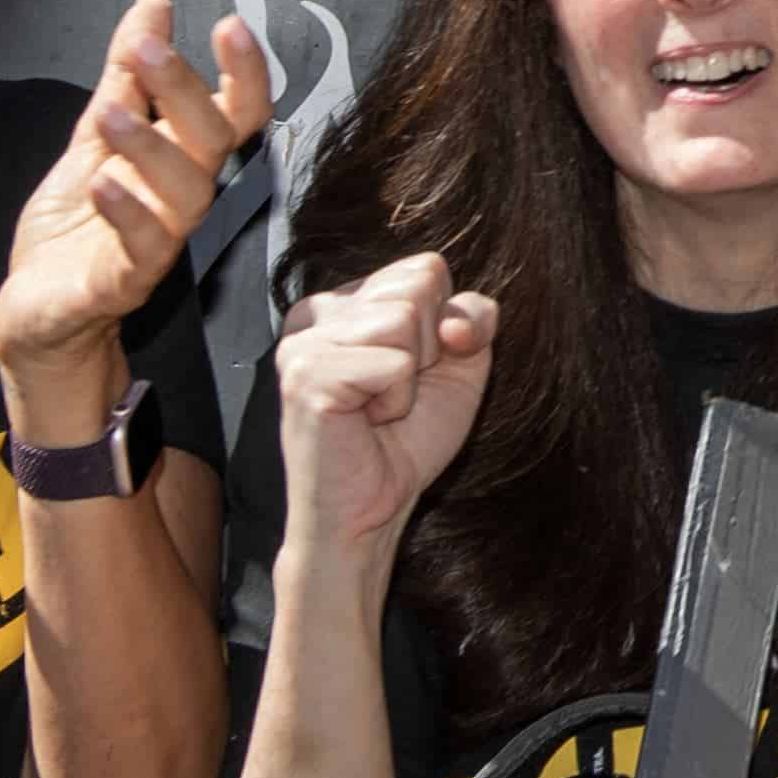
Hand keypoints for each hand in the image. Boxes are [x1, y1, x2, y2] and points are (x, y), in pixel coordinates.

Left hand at [0, 0, 270, 394]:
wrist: (35, 313)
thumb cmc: (73, 230)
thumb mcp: (92, 141)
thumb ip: (124, 79)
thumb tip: (153, 9)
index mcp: (181, 161)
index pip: (234, 113)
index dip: (243, 73)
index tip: (227, 25)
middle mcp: (180, 200)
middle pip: (213, 142)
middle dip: (186, 90)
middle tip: (149, 50)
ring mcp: (158, 243)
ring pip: (187, 194)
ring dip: (152, 147)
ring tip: (111, 114)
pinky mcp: (124, 284)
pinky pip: (143, 250)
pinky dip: (128, 213)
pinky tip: (102, 183)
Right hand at [272, 252, 497, 556]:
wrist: (371, 510)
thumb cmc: (408, 437)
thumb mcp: (460, 365)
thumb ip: (473, 318)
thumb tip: (453, 322)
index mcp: (345, 300)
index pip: (426, 267)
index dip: (445, 323)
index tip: (413, 370)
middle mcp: (315, 309)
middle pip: (420, 281)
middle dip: (429, 346)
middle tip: (392, 393)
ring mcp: (304, 340)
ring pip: (406, 317)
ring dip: (412, 376)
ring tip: (378, 408)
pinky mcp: (307, 374)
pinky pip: (394, 363)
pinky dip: (396, 400)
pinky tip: (365, 422)